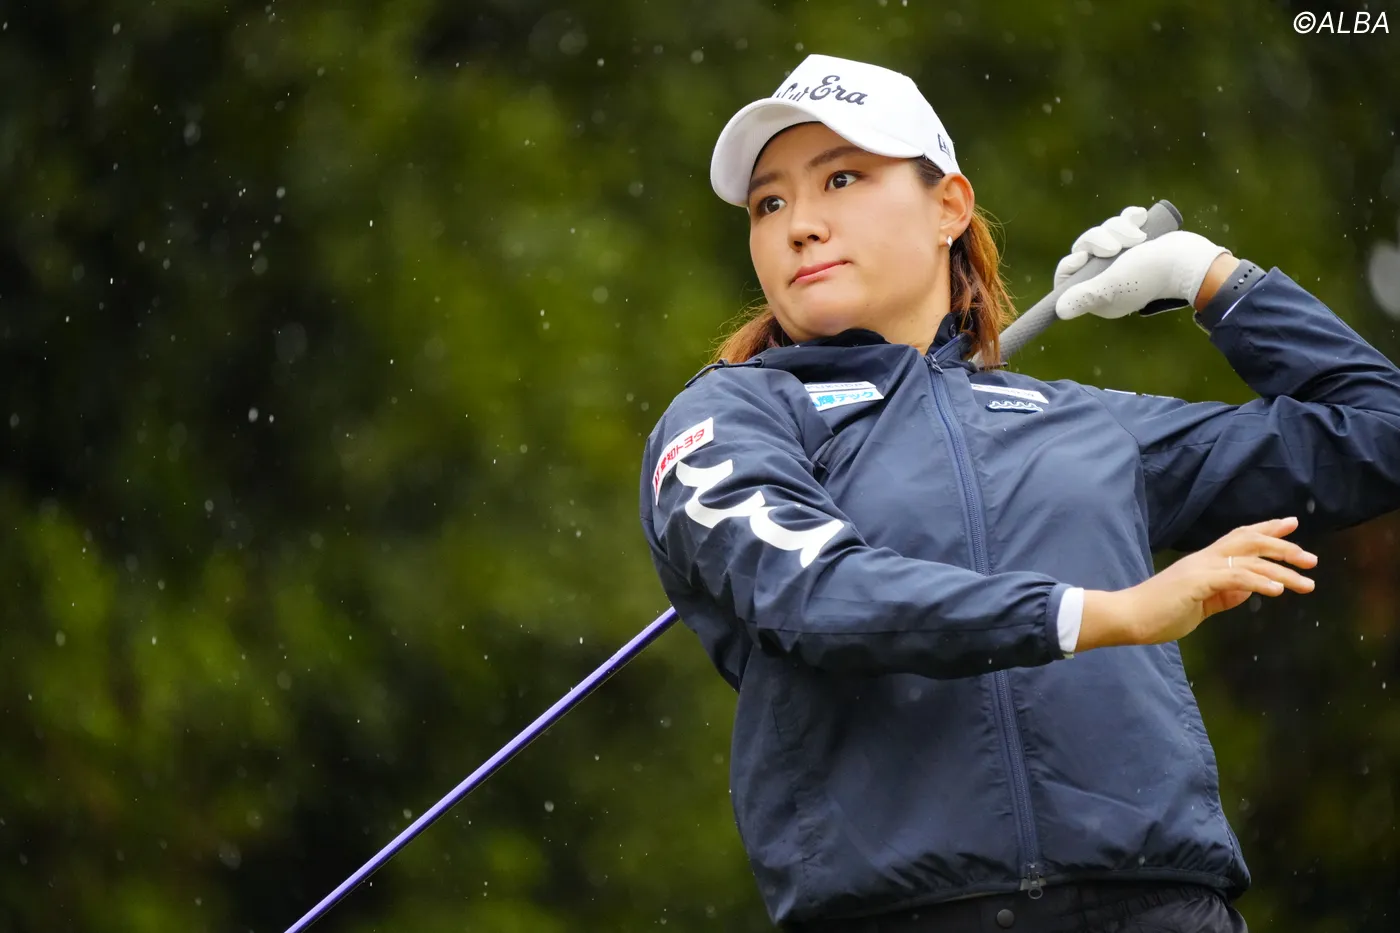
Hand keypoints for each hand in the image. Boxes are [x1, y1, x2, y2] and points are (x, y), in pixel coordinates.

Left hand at [1053, 206, 1230, 319]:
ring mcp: (1125, 260)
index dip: (1071, 263)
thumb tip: (1059, 311)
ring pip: (1104, 232)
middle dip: (1098, 240)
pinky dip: (1130, 217)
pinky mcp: (1140, 243)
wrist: (1191, 259)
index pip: (1069, 278)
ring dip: (1118, 228)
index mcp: (1100, 296)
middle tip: (1116, 246)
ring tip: (1139, 236)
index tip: (1084, 256)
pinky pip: (1123, 223)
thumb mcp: (1113, 284)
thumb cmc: (1151, 274)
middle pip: (1084, 249)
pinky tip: (1141, 217)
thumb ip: (1086, 295)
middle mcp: (1109, 279)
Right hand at [1077, 517, 1316, 650]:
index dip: (1267, 529)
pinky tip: (1277, 590)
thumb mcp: (1200, 604)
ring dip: (1282, 570)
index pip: (1240, 537)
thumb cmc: (1158, 613)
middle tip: (1311, 559)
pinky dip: (1260, 581)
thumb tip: (1250, 590)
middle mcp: (1204, 558)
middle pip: (1250, 541)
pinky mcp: (1197, 583)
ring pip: (1250, 560)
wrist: (1127, 617)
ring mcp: (1200, 568)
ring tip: (1306, 582)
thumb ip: (1224, 596)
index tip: (1291, 524)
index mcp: (1204, 562)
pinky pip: (1235, 578)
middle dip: (1284, 546)